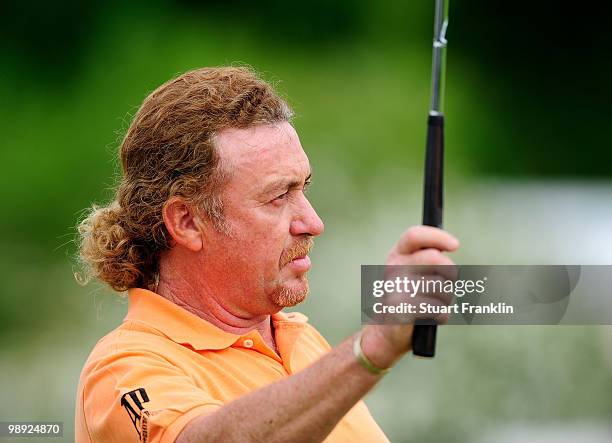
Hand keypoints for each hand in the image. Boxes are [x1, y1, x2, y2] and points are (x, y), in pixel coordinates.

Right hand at [361, 226, 459, 368]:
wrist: (385, 332)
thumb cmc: (407, 299)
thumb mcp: (413, 272)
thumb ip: (428, 257)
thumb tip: (451, 245)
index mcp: (396, 255)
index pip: (414, 235)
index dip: (437, 236)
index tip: (455, 245)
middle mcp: (394, 268)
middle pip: (436, 258)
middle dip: (450, 273)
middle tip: (446, 284)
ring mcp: (396, 288)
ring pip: (442, 286)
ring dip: (446, 299)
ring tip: (433, 304)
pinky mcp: (402, 309)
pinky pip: (438, 309)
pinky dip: (441, 316)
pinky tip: (429, 318)